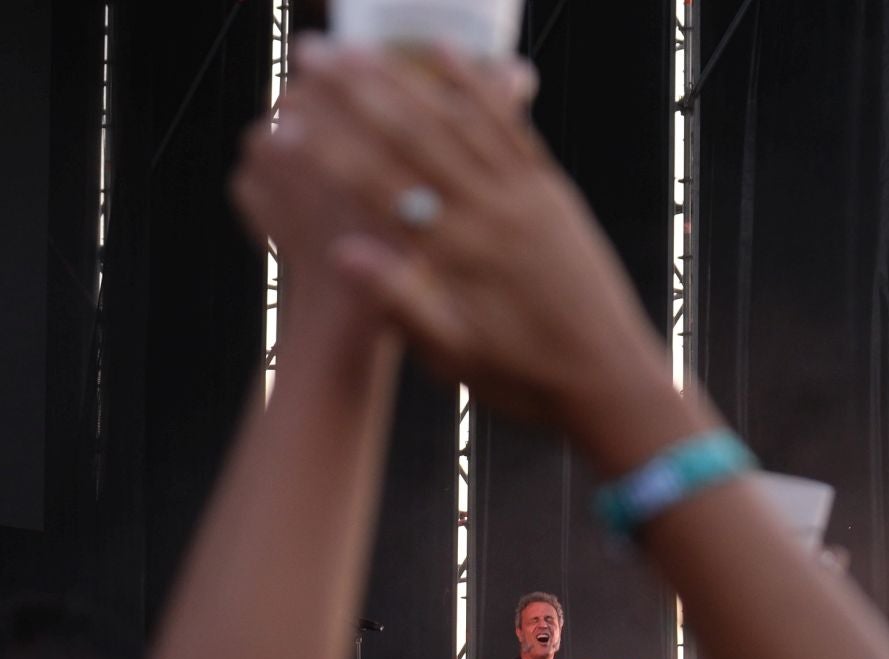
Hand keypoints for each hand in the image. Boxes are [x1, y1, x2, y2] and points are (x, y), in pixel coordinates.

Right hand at [254, 44, 667, 440]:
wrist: (610, 380)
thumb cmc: (525, 378)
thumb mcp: (454, 356)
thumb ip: (401, 301)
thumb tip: (342, 254)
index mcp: (458, 255)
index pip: (378, 190)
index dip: (323, 155)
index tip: (279, 127)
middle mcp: (490, 212)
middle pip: (413, 136)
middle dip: (355, 90)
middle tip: (310, 53)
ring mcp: (523, 194)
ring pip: (456, 119)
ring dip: (404, 76)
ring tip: (358, 47)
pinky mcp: (548, 190)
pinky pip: (508, 125)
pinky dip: (476, 85)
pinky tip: (442, 53)